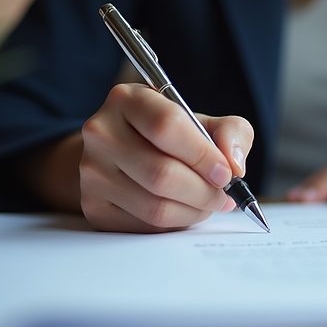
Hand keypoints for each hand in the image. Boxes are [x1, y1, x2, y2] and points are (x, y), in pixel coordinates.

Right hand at [77, 83, 254, 232]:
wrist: (123, 155)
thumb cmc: (169, 137)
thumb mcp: (203, 123)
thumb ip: (230, 132)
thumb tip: (233, 163)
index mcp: (127, 99)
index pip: (167, 126)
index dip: (203, 155)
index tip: (226, 172)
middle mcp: (101, 133)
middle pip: (162, 173)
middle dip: (205, 191)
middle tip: (224, 196)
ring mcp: (92, 172)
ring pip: (156, 206)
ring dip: (194, 211)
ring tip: (208, 203)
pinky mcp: (94, 206)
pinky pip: (146, 226)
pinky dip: (176, 224)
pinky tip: (184, 210)